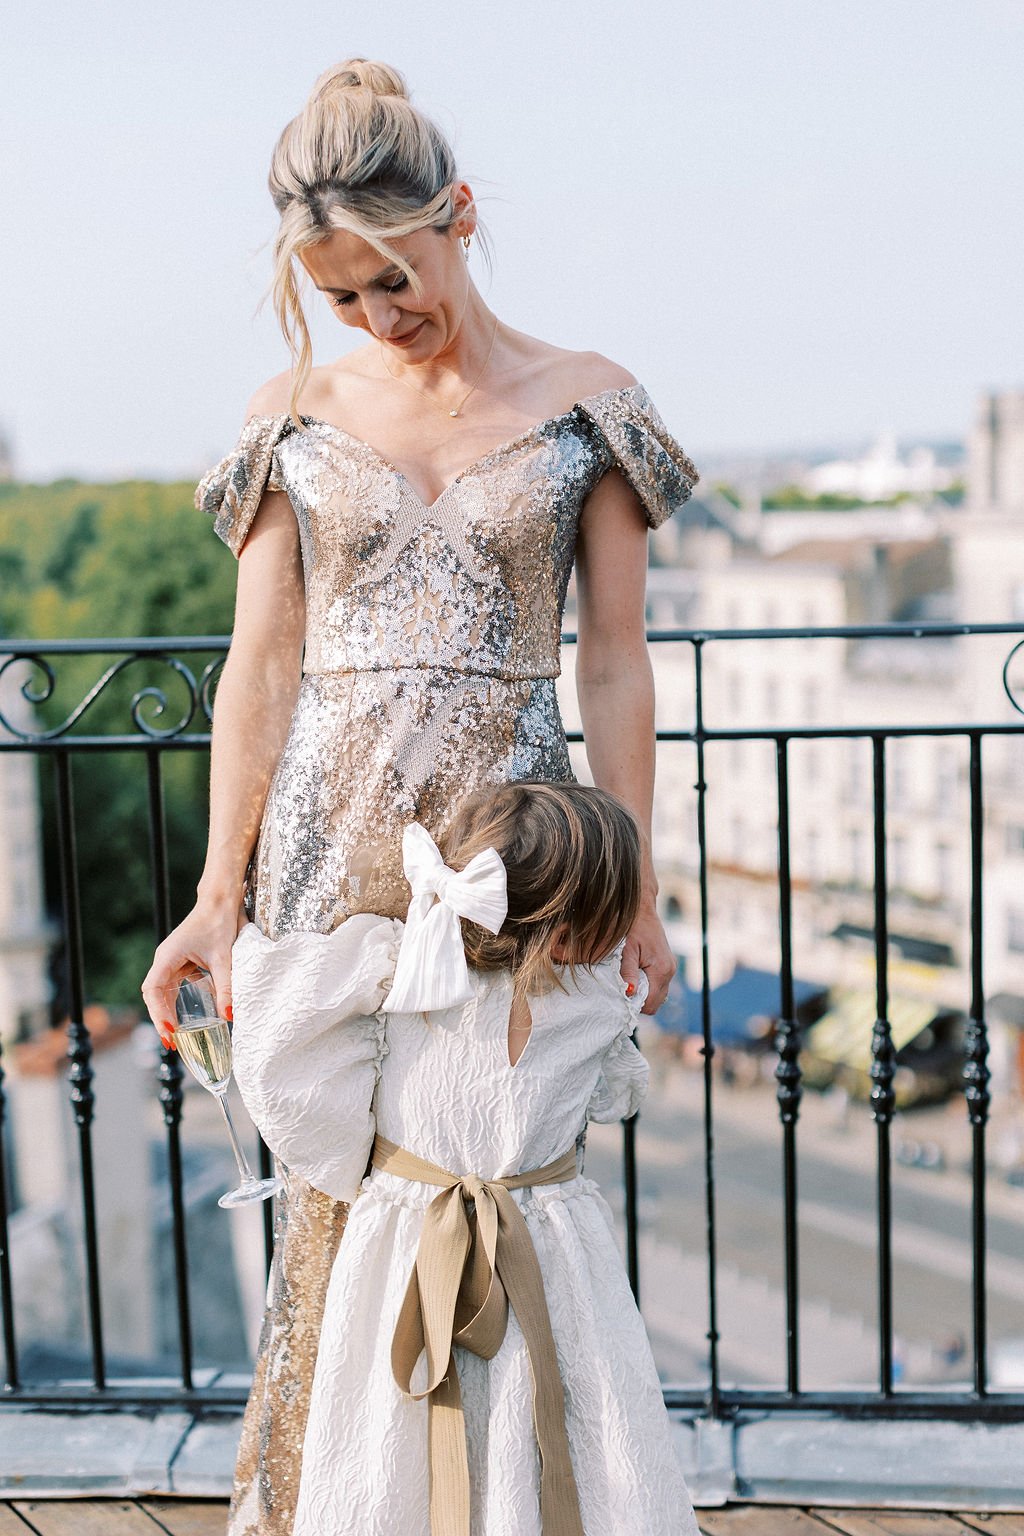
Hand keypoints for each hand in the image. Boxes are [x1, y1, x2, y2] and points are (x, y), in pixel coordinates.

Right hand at [140, 895, 247, 1048]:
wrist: (221, 901)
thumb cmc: (219, 923)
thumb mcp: (224, 958)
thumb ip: (226, 987)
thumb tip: (229, 1016)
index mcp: (167, 957)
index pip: (154, 990)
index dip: (159, 1012)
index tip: (170, 1031)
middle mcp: (165, 960)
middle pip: (154, 995)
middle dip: (161, 1019)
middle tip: (171, 1043)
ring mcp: (172, 961)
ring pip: (164, 992)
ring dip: (168, 1012)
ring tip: (176, 1036)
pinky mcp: (182, 961)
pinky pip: (176, 985)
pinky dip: (180, 1000)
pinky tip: (191, 1015)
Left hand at [619, 902, 675, 1015]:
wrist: (641, 908)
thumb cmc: (631, 927)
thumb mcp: (626, 950)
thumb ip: (628, 972)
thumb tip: (629, 993)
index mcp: (661, 970)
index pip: (650, 1004)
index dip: (634, 1004)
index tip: (620, 996)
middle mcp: (669, 971)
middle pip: (655, 1003)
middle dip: (639, 1000)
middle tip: (622, 988)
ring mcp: (670, 968)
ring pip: (658, 995)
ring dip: (643, 993)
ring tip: (628, 978)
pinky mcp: (667, 964)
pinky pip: (658, 984)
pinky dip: (647, 984)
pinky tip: (635, 972)